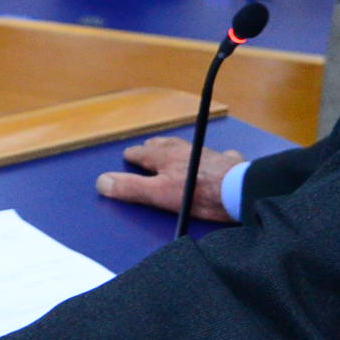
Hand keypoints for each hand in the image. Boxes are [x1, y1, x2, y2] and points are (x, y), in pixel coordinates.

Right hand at [97, 134, 246, 222]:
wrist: (237, 192)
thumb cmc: (198, 194)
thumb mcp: (158, 194)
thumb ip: (130, 188)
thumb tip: (101, 181)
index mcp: (166, 158)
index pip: (144, 153)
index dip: (134, 155)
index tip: (127, 155)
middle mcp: (186, 151)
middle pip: (166, 144)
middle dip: (154, 146)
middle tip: (148, 146)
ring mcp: (208, 155)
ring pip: (189, 147)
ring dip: (179, 147)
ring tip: (174, 148)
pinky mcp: (227, 163)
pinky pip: (219, 156)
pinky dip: (214, 156)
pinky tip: (218, 158)